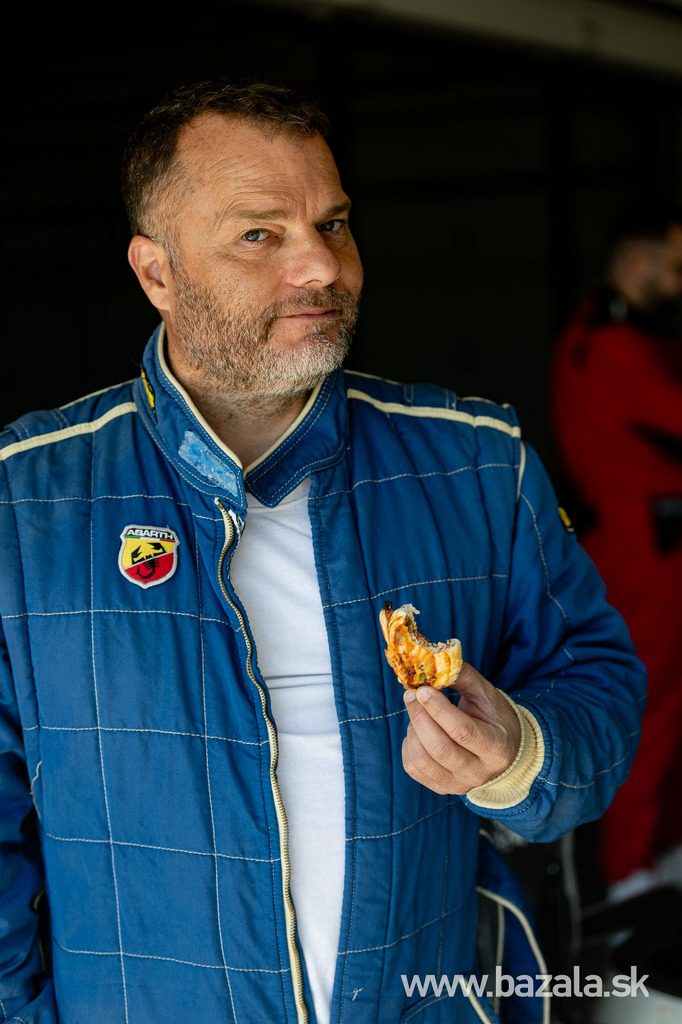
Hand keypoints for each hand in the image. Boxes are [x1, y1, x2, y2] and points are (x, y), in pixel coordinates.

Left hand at [402, 663, 520, 794]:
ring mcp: (459, 785)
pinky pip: (413, 768)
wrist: (504, 751)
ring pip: (422, 761)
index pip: (462, 731)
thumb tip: (433, 663)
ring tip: (419, 714)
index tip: (423, 689)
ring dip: (413, 730)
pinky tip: (418, 732)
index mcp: (497, 748)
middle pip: (439, 748)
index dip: (438, 710)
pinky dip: (409, 746)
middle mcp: (479, 773)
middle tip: (411, 695)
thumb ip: (463, 677)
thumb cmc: (494, 717)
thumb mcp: (487, 694)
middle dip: (419, 717)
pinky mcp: (442, 788)